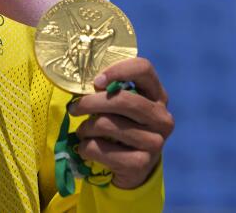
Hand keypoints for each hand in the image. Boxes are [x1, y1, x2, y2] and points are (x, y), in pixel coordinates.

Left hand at [67, 57, 173, 189]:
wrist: (132, 167)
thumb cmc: (120, 126)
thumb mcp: (119, 106)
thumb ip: (108, 91)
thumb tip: (79, 82)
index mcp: (157, 95)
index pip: (143, 68)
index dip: (118, 70)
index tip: (96, 82)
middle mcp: (161, 118)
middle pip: (122, 100)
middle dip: (90, 103)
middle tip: (74, 108)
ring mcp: (155, 142)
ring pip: (106, 124)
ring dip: (85, 128)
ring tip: (83, 131)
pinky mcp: (141, 164)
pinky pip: (100, 149)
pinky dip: (85, 147)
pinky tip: (87, 149)